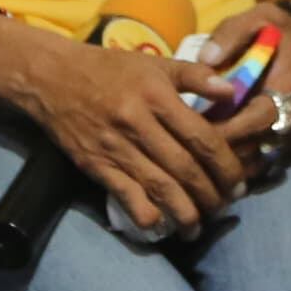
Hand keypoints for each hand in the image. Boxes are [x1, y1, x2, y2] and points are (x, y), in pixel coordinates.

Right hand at [0, 19, 247, 232]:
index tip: (239, 183)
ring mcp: (115, 146)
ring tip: (197, 227)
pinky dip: (145, 214)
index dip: (225, 165)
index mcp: (157, 95)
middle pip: (184, 168)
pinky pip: (125, 195)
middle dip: (210, 194)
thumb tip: (232, 92)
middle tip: (225, 207)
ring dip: (184, 213)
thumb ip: (195, 75)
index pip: (201, 138)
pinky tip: (160, 225)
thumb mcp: (154, 63)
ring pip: (159, 187)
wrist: (51, 77)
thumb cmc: (109, 68)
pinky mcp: (95, 164)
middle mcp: (138, 123)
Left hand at [190, 5, 290, 180]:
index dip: (223, 131)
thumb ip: (231, 35)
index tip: (192, 130)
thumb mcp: (258, 18)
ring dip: (231, 167)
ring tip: (198, 164)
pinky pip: (270, 169)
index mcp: (287, 89)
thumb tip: (205, 59)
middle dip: (220, 154)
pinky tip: (220, 171)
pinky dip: (245, 173)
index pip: (253, 121)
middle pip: (254, 150)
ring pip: (260, 164)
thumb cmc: (282, 31)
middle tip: (187, 151)